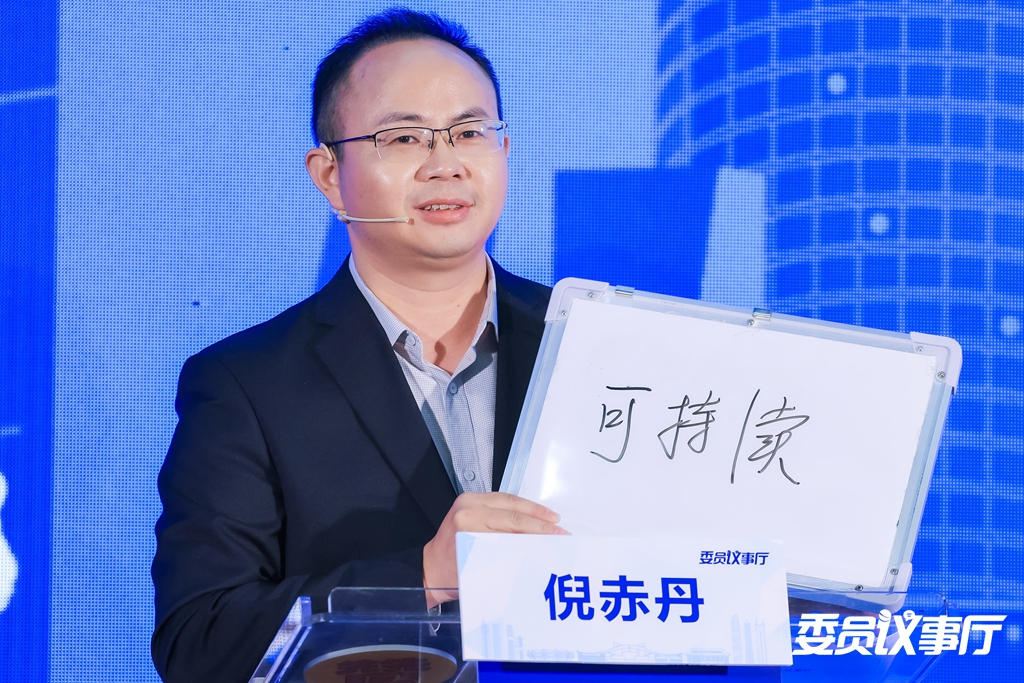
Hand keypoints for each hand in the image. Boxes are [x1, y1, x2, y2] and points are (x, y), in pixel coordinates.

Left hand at [422, 492, 566, 604]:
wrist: (430, 568)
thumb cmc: (451, 573)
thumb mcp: (482, 566)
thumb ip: (508, 553)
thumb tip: (538, 549)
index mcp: (468, 522)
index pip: (511, 522)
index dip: (537, 529)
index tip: (555, 536)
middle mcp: (467, 507)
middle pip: (512, 508)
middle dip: (539, 519)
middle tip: (559, 529)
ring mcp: (468, 500)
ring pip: (509, 500)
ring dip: (532, 510)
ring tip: (552, 519)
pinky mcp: (471, 500)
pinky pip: (501, 500)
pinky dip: (519, 507)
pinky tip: (534, 514)